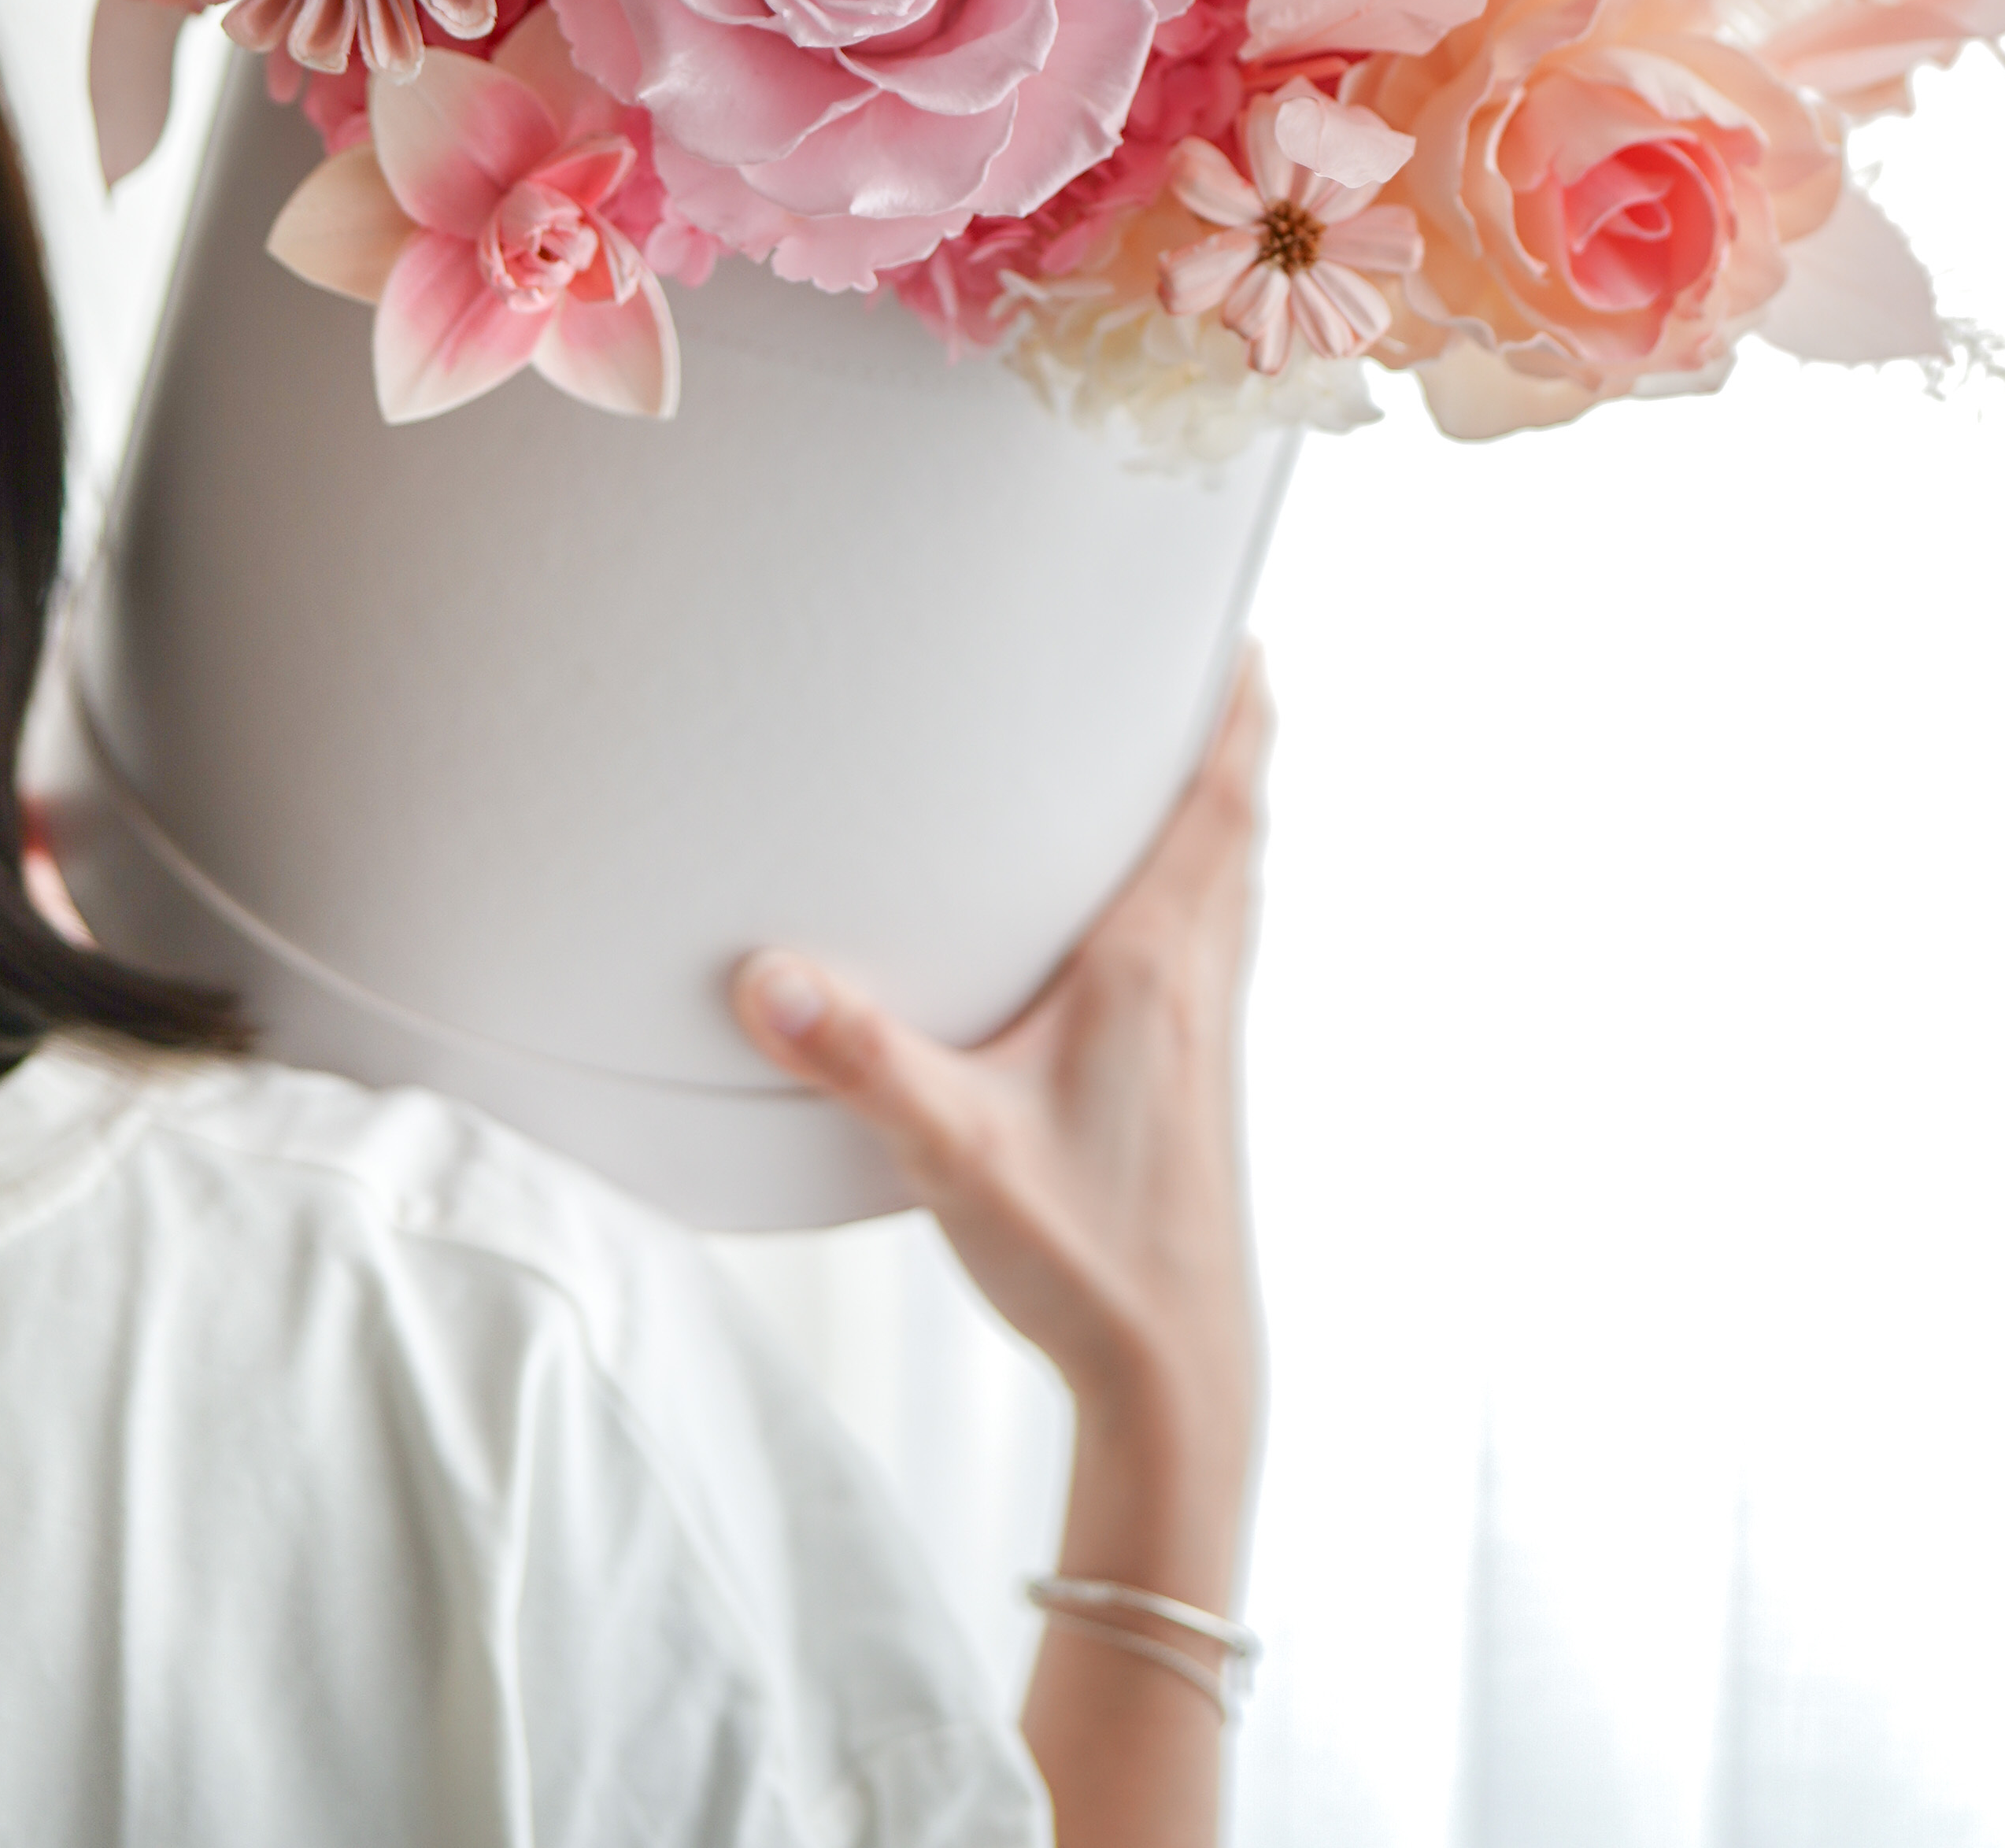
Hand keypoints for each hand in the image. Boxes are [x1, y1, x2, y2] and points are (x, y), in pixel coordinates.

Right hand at [733, 646, 1269, 1502]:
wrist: (1179, 1379)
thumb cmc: (1088, 1259)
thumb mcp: (955, 1153)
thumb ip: (859, 1059)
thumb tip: (764, 975)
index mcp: (1156, 966)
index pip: (1225, 802)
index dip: (1240, 710)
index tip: (1239, 625)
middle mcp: (1199, 984)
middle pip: (1239, 825)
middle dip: (1227, 735)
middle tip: (1197, 658)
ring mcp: (1207, 1037)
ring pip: (1233, 887)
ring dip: (1218, 812)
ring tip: (1174, 760)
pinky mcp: (1195, 1083)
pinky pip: (1212, 947)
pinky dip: (1198, 891)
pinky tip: (1138, 923)